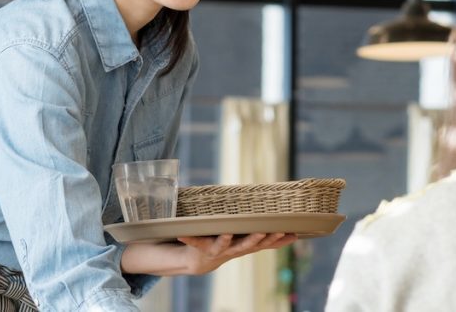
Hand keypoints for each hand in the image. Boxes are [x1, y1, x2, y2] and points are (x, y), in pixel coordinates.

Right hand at [120, 233, 296, 276]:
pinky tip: (294, 236)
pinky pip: (265, 246)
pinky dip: (279, 241)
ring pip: (255, 246)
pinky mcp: (246, 248)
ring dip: (270, 239)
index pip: (208, 242)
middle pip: (239, 246)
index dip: (211, 238)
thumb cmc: (190, 239)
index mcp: (207, 246)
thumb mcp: (181, 230)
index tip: (212, 232)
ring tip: (282, 231)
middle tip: (261, 231)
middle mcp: (224, 251)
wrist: (197, 261)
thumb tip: (161, 192)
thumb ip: (176, 220)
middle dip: (251, 239)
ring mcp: (236, 251)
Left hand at [176, 233, 297, 274]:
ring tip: (229, 232)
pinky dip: (189, 238)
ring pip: (226, 245)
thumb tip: (295, 234)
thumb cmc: (227, 245)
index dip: (276, 239)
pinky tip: (183, 235)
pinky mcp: (202, 247)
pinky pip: (195, 241)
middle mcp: (234, 249)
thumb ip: (268, 239)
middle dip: (257, 239)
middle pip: (248, 245)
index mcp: (246, 245)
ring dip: (228, 240)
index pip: (264, 243)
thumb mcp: (248, 242)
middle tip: (266, 231)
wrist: (200, 261)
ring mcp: (219, 249)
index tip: (289, 232)